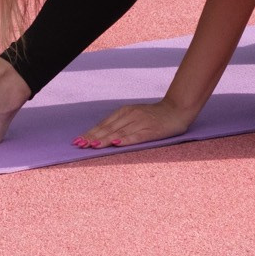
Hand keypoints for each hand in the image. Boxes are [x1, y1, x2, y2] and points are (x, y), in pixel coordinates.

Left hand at [73, 98, 196, 148]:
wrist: (177, 110)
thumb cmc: (154, 116)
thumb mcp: (135, 116)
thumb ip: (120, 124)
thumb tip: (102, 136)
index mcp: (125, 112)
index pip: (104, 124)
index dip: (90, 133)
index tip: (77, 141)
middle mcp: (131, 116)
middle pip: (108, 128)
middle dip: (92, 137)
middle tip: (79, 145)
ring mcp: (141, 123)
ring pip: (119, 132)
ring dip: (104, 139)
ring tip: (92, 145)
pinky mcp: (151, 130)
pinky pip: (136, 136)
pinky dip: (125, 140)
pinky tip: (116, 143)